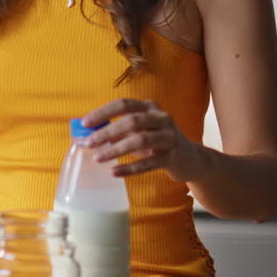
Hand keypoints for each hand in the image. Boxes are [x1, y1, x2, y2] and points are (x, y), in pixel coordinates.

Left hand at [83, 98, 205, 181]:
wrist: (190, 159)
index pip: (124, 104)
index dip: (103, 112)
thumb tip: (87, 136)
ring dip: (116, 149)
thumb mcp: (138, 132)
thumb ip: (118, 131)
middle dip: (107, 132)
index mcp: (150, 107)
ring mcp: (169, 137)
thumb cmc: (156, 142)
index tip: (85, 123)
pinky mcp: (173, 157)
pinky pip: (149, 163)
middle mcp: (162, 118)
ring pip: (141, 140)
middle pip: (131, 121)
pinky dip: (130, 168)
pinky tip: (114, 172)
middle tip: (88, 143)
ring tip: (98, 158)